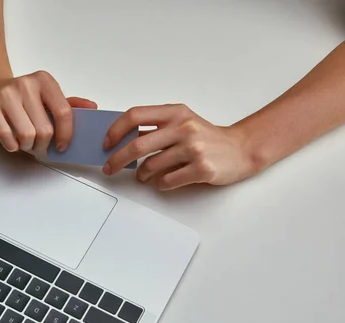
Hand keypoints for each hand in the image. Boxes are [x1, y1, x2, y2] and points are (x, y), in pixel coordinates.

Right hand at [0, 70, 96, 152]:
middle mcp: (26, 84)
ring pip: (27, 135)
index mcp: (44, 81)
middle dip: (43, 145)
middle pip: (45, 129)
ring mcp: (6, 93)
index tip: (63, 145)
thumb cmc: (20, 97)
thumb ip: (68, 104)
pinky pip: (6, 136)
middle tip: (39, 145)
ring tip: (25, 142)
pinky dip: (12, 145)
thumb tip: (92, 108)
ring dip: (27, 147)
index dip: (66, 134)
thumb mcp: (46, 96)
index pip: (64, 112)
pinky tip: (12, 141)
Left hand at [102, 104, 256, 189]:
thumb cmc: (206, 136)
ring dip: (141, 174)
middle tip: (110, 168)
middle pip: (137, 144)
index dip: (115, 130)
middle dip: (118, 159)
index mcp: (176, 113)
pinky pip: (167, 181)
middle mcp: (184, 127)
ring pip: (151, 166)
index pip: (135, 115)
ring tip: (142, 175)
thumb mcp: (182, 122)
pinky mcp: (201, 169)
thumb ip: (156, 127)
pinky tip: (162, 181)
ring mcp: (194, 148)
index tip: (107, 143)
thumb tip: (121, 138)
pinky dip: (159, 184)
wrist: (241, 149)